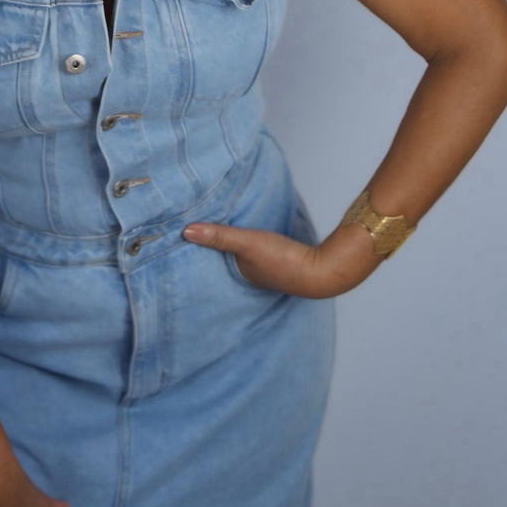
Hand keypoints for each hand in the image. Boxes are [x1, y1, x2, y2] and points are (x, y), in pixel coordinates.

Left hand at [182, 217, 380, 298]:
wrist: (325, 269)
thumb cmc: (284, 260)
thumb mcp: (247, 243)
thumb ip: (219, 235)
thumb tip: (185, 230)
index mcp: (240, 276)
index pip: (212, 264)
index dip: (199, 254)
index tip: (181, 240)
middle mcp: (253, 276)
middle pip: (226, 261)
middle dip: (212, 251)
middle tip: (191, 234)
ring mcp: (270, 269)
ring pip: (243, 256)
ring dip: (232, 246)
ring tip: (215, 231)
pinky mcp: (285, 259)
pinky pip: (259, 250)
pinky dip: (250, 243)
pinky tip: (250, 233)